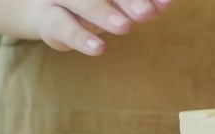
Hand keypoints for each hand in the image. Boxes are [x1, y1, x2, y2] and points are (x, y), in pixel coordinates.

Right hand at [28, 0, 171, 55]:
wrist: (48, 10)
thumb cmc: (92, 5)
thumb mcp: (118, 4)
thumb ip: (141, 4)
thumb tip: (166, 4)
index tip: (165, 5)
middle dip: (128, 1)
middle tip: (147, 14)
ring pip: (80, 2)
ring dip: (102, 13)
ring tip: (124, 27)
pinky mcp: (48, 19)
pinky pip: (62, 27)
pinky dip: (81, 38)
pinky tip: (99, 48)